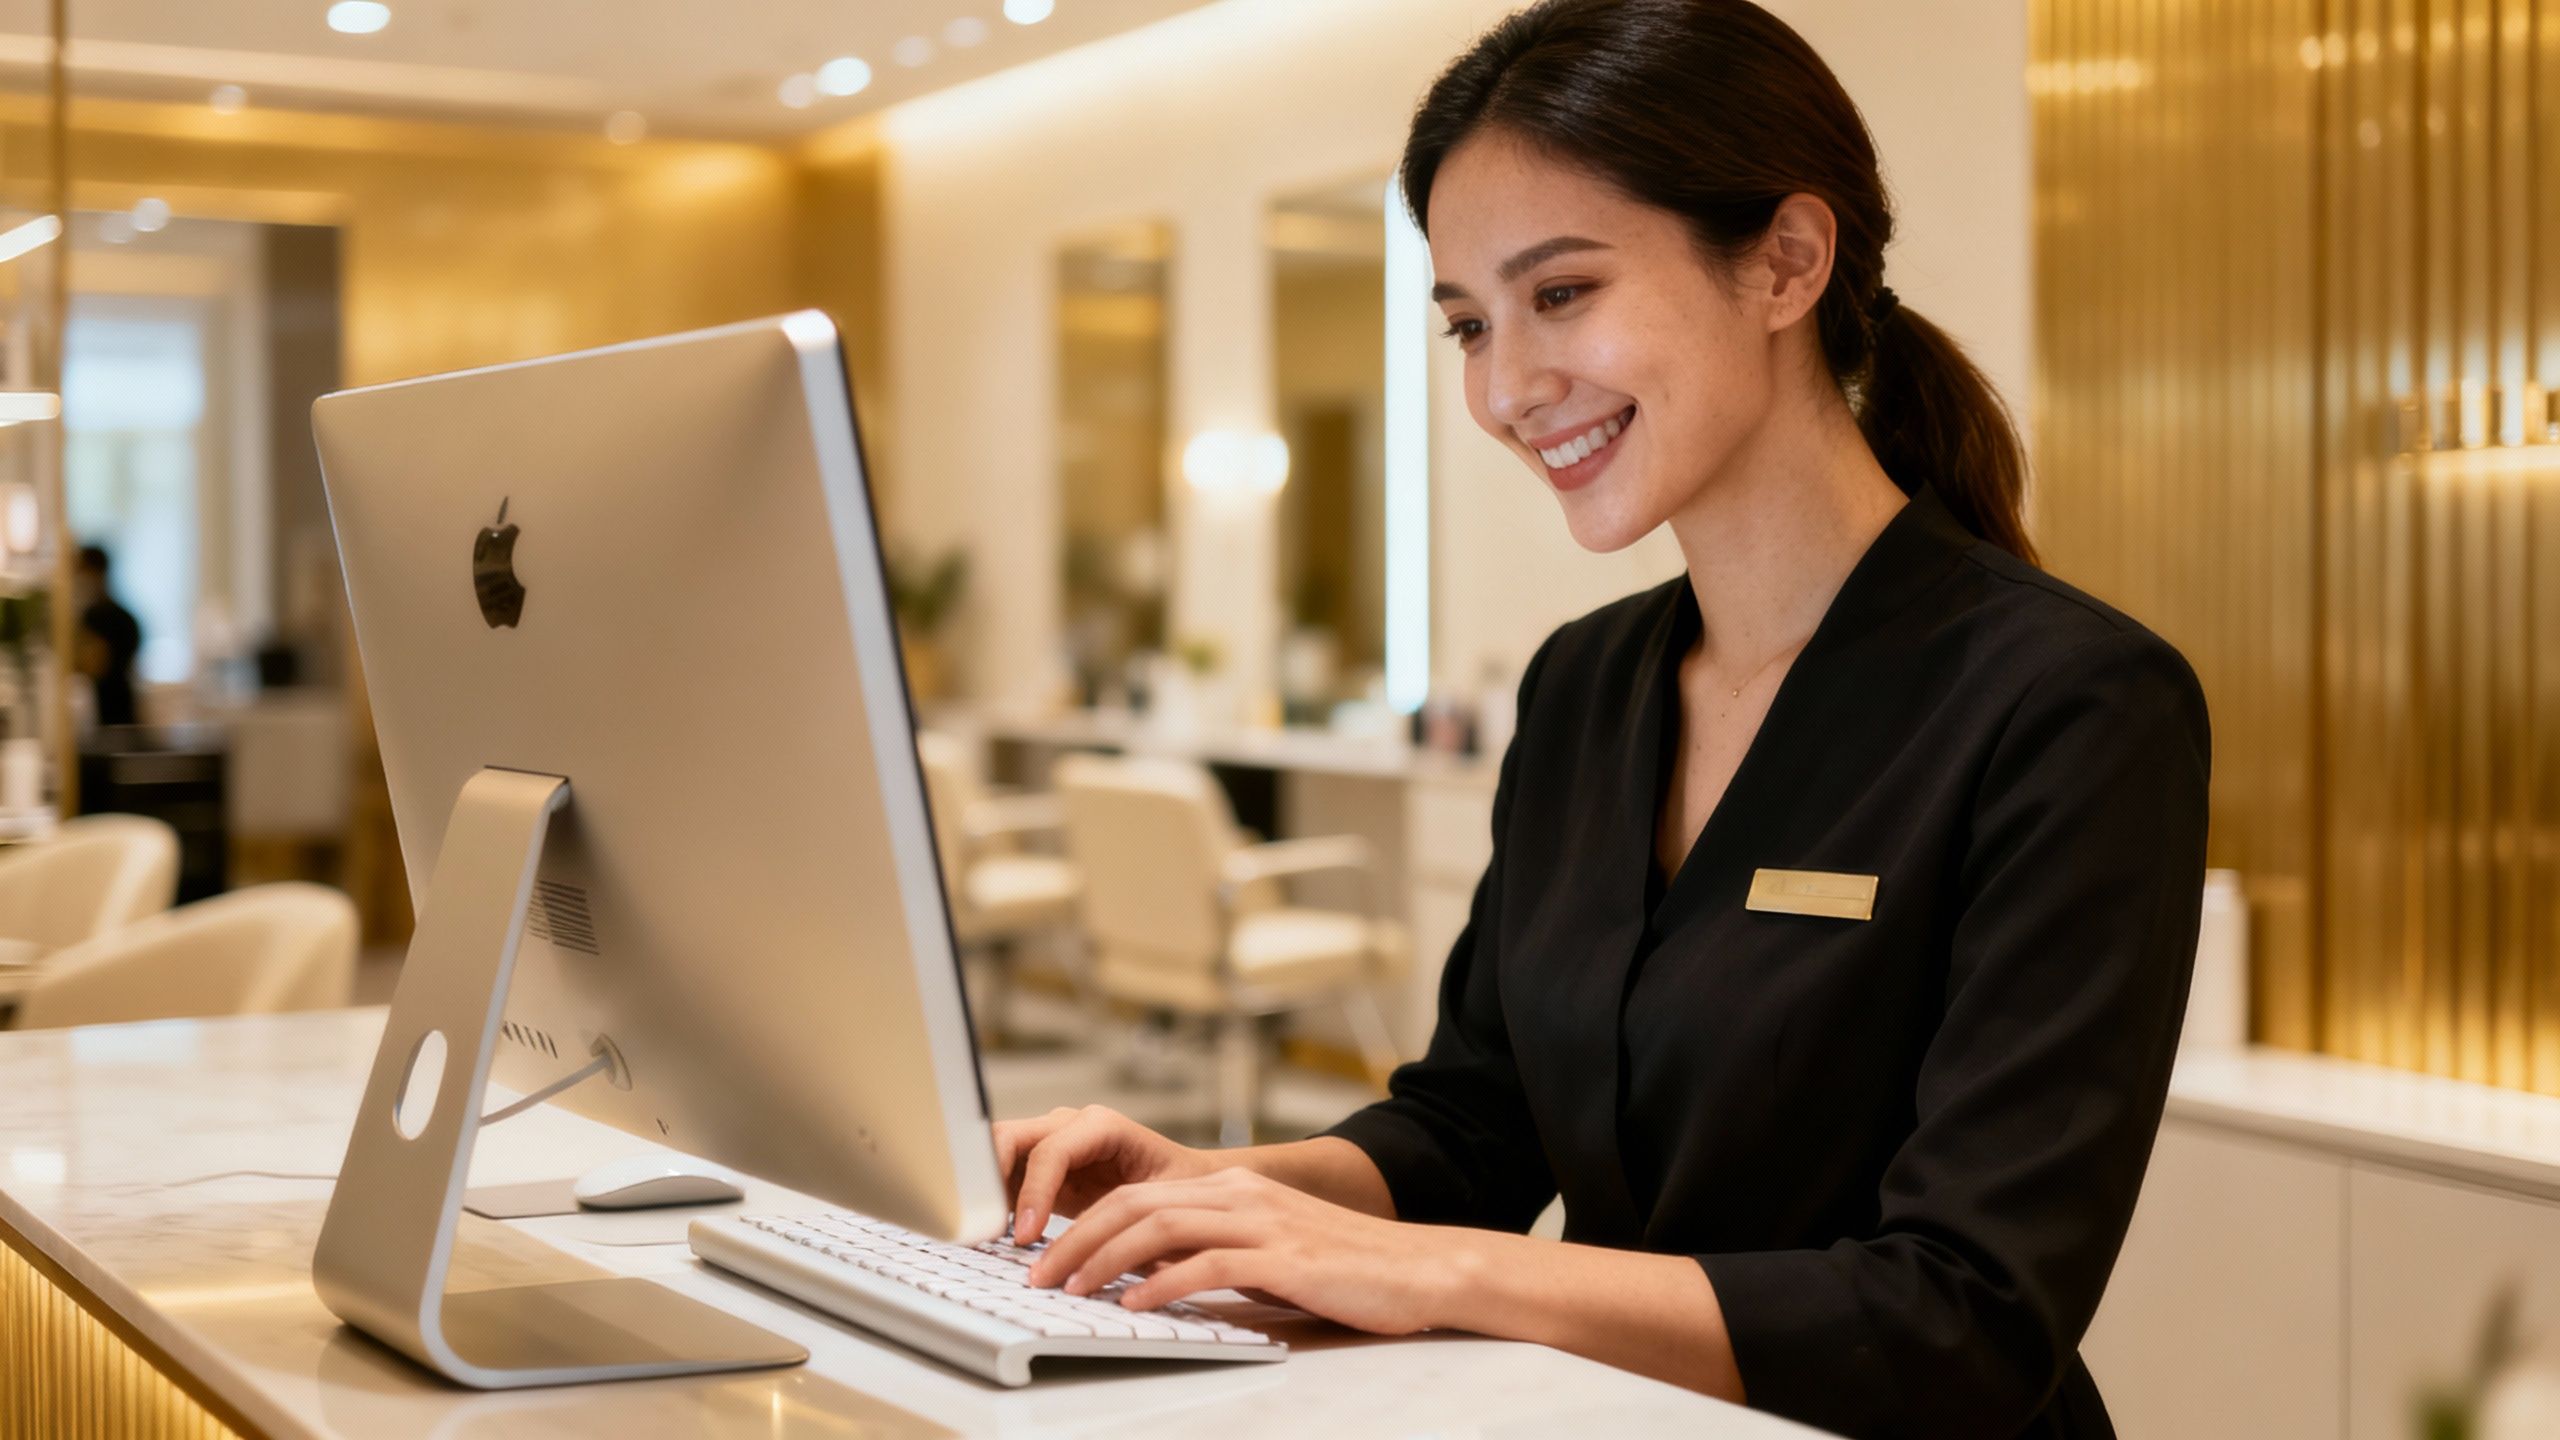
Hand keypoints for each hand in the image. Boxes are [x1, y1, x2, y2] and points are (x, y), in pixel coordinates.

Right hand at [994, 1105, 1212, 1245]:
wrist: (1185, 1182)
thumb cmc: (1180, 1190)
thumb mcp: (1163, 1203)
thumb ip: (1131, 1220)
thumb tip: (1106, 1255)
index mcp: (1100, 1125)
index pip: (1050, 1152)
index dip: (1033, 1193)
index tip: (1025, 1237)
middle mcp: (1068, 1125)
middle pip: (1008, 1137)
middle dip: (990, 1180)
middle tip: (986, 1230)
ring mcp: (1048, 1141)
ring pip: (995, 1152)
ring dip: (984, 1189)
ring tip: (985, 1234)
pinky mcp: (1037, 1166)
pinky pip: (1001, 1175)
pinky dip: (991, 1200)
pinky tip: (995, 1233)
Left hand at [1022, 1167, 1474, 1335]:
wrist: (1421, 1269)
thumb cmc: (1348, 1269)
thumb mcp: (1270, 1251)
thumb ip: (1216, 1253)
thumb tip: (1151, 1280)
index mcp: (1237, 1188)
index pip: (1141, 1195)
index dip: (1088, 1224)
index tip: (1052, 1257)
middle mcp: (1243, 1194)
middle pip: (1138, 1204)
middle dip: (1080, 1239)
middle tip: (1041, 1276)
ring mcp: (1263, 1222)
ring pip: (1161, 1227)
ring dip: (1106, 1260)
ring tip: (1072, 1291)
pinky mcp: (1283, 1257)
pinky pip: (1207, 1265)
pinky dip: (1162, 1285)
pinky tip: (1134, 1307)